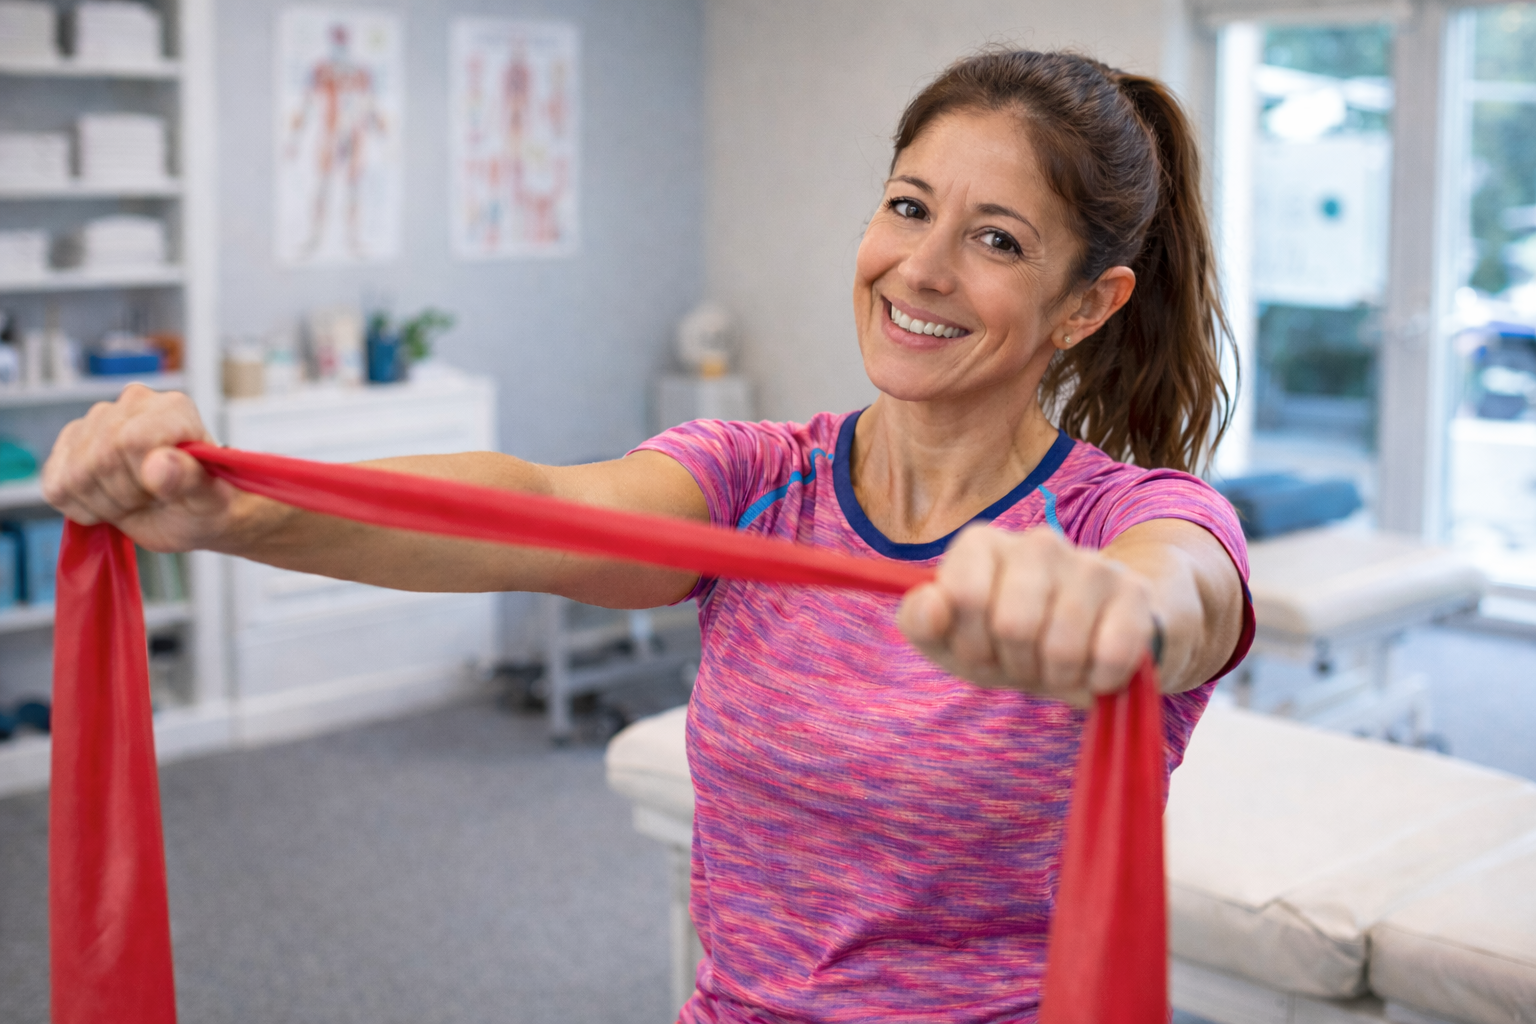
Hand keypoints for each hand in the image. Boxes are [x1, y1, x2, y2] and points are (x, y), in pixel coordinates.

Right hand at [41, 384, 235, 551]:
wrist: (190, 515)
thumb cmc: (206, 503)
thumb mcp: (211, 499)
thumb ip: (191, 479)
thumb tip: (159, 464)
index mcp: (171, 408)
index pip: (132, 440)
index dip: (144, 479)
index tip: (165, 491)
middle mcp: (131, 404)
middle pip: (101, 459)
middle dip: (127, 495)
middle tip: (152, 498)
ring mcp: (94, 423)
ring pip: (75, 476)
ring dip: (106, 504)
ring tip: (136, 499)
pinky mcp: (67, 449)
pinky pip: (57, 489)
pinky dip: (83, 508)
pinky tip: (111, 501)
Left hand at [897, 524, 1156, 706]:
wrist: (1087, 643)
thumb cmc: (1004, 641)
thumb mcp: (952, 640)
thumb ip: (921, 622)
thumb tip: (933, 604)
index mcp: (982, 543)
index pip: (964, 596)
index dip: (970, 642)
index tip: (979, 647)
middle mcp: (1038, 541)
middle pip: (1013, 625)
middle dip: (1014, 663)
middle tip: (1021, 660)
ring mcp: (1090, 562)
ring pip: (1063, 646)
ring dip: (1057, 676)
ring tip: (1056, 665)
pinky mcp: (1134, 593)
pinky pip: (1112, 656)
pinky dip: (1098, 680)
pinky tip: (1094, 668)